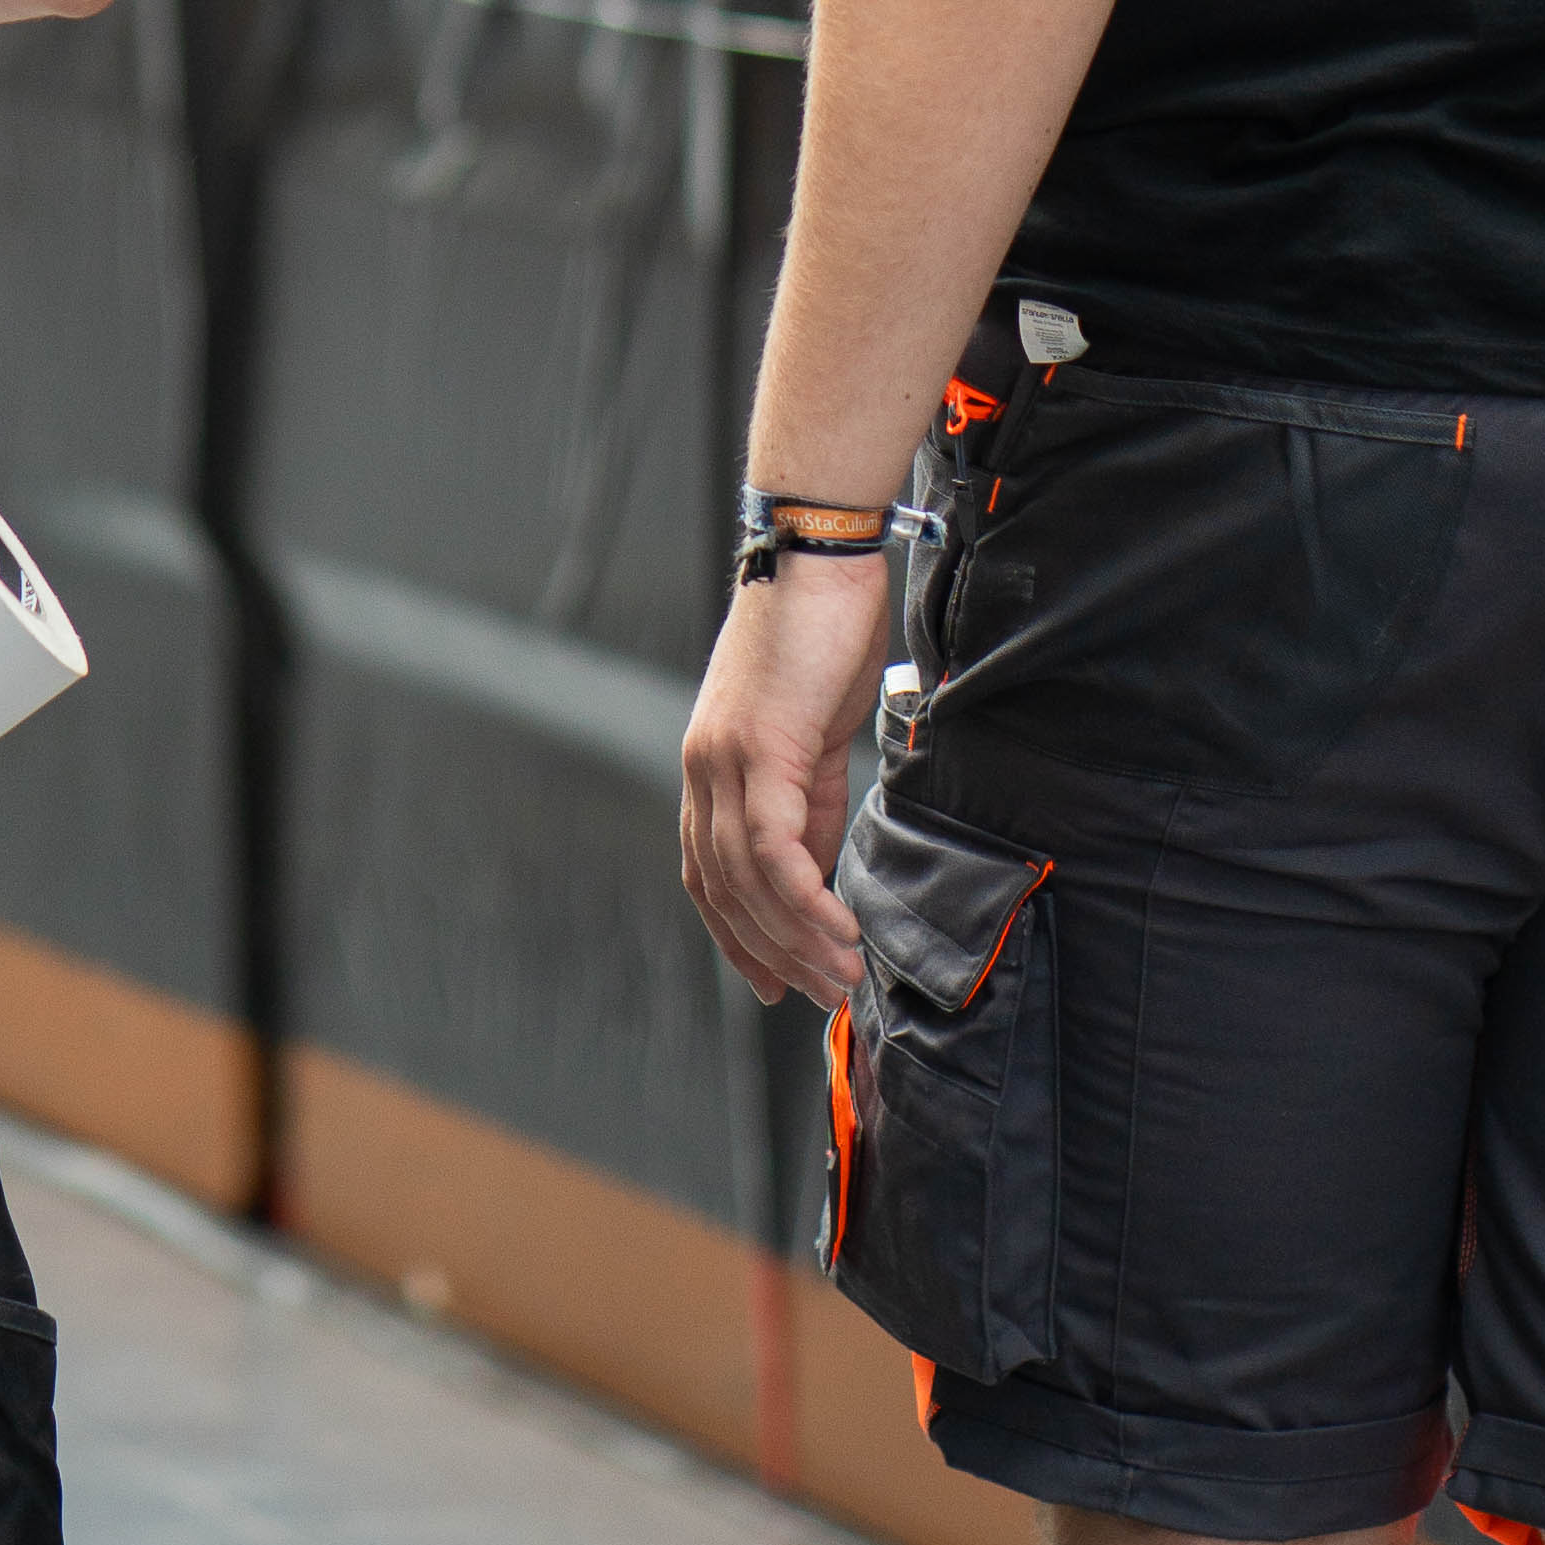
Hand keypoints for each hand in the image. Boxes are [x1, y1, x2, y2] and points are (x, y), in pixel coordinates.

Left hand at [679, 552, 888, 1013]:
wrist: (819, 551)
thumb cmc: (823, 626)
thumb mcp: (815, 729)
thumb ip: (810, 798)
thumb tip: (818, 867)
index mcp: (710, 763)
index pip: (706, 873)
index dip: (737, 935)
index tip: (772, 980)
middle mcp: (703, 767)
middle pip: (721, 890)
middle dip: (771, 953)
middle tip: (820, 993)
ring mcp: (724, 760)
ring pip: (746, 881)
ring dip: (796, 939)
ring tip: (841, 975)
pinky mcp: (760, 749)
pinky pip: (774, 851)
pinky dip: (806, 900)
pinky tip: (839, 929)